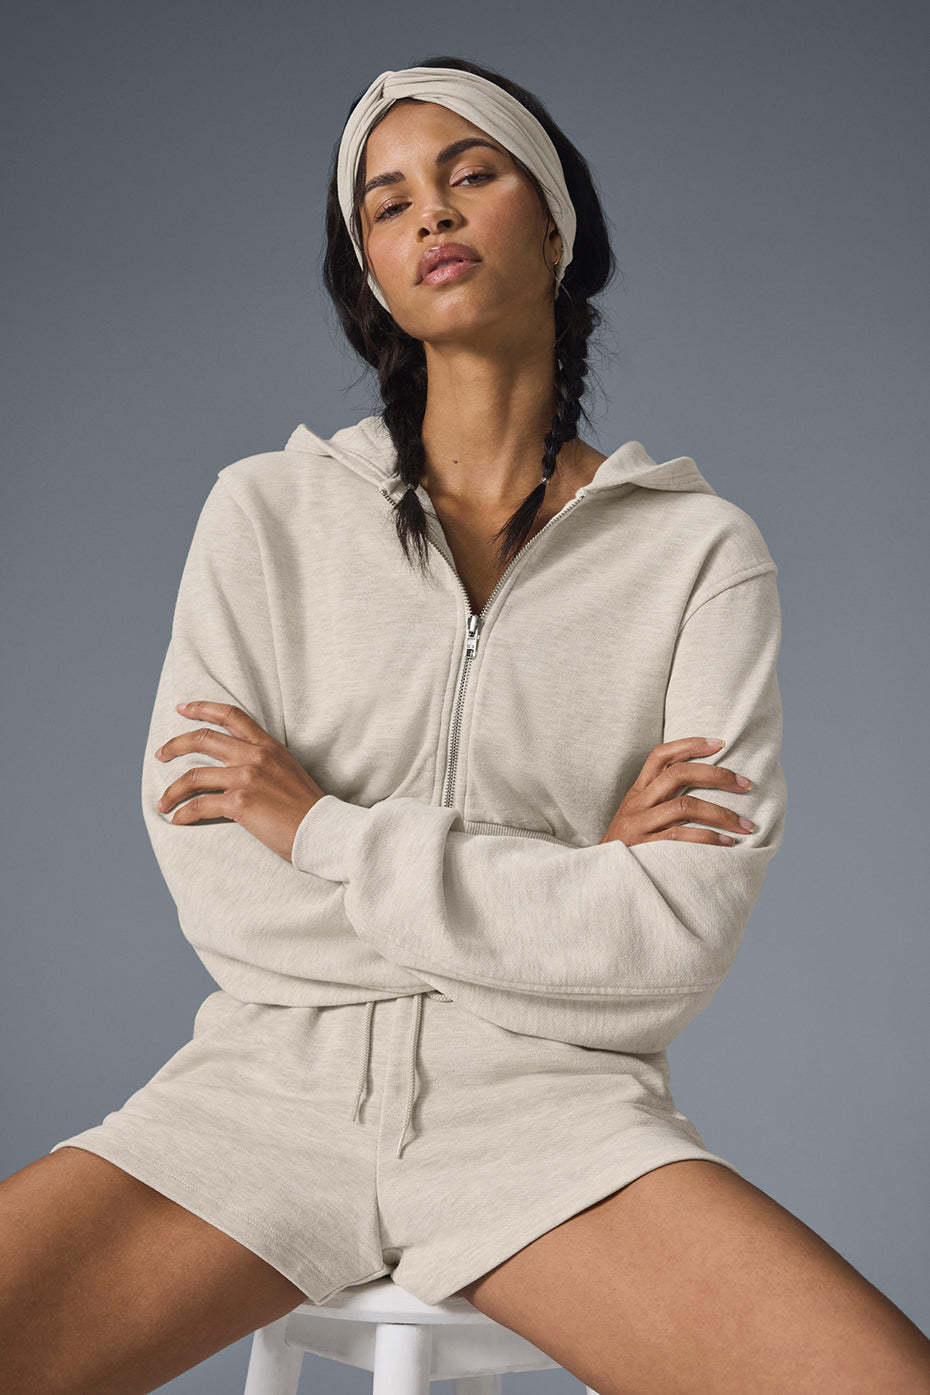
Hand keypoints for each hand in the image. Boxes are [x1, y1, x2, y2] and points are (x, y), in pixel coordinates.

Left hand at [154, 700, 325, 862]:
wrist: (323, 830)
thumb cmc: (306, 807)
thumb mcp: (288, 770)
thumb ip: (264, 761)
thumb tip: (238, 766)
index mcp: (268, 746)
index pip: (231, 715)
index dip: (202, 708)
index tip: (182, 708)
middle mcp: (255, 756)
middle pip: (202, 739)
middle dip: (174, 745)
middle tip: (160, 754)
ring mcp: (247, 777)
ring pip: (193, 777)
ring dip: (172, 791)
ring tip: (163, 802)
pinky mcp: (240, 803)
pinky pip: (199, 806)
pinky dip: (183, 814)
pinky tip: (178, 820)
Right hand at [600, 736, 755, 846]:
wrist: (601, 879)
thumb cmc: (628, 848)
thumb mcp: (638, 818)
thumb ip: (662, 802)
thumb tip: (708, 792)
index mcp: (637, 792)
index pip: (660, 756)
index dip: (689, 745)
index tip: (719, 743)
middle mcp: (637, 804)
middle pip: (677, 774)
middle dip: (717, 776)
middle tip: (746, 784)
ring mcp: (639, 825)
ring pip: (684, 806)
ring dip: (721, 813)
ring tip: (746, 825)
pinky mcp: (644, 848)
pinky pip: (680, 837)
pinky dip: (707, 838)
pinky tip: (726, 844)